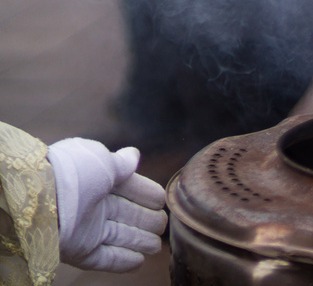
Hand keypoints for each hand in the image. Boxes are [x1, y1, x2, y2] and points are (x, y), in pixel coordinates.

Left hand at [47, 138, 167, 272]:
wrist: (44, 198)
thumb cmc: (77, 173)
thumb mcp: (104, 161)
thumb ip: (122, 163)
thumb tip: (134, 156)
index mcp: (99, 181)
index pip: (129, 188)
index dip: (146, 194)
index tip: (162, 200)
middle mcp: (94, 206)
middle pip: (127, 215)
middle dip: (147, 220)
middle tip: (163, 225)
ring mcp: (87, 230)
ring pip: (119, 237)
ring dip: (139, 241)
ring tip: (156, 246)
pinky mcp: (81, 251)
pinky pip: (105, 258)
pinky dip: (122, 261)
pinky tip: (139, 262)